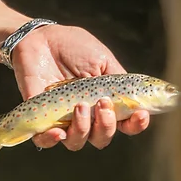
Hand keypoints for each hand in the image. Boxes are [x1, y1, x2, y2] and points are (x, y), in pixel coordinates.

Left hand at [12, 24, 149, 150]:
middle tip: (102, 103)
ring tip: (80, 106)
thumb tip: (136, 99)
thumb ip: (118, 80)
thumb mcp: (102, 59)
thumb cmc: (74, 47)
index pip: (125, 123)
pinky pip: (45, 142)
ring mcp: (63, 120)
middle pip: (102, 138)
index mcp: (105, 102)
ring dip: (83, 128)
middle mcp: (87, 116)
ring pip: (77, 142)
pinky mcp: (40, 120)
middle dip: (107, 126)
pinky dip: (52, 141)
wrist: (42, 38)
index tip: (140, 115)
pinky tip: (57, 131)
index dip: (135, 125)